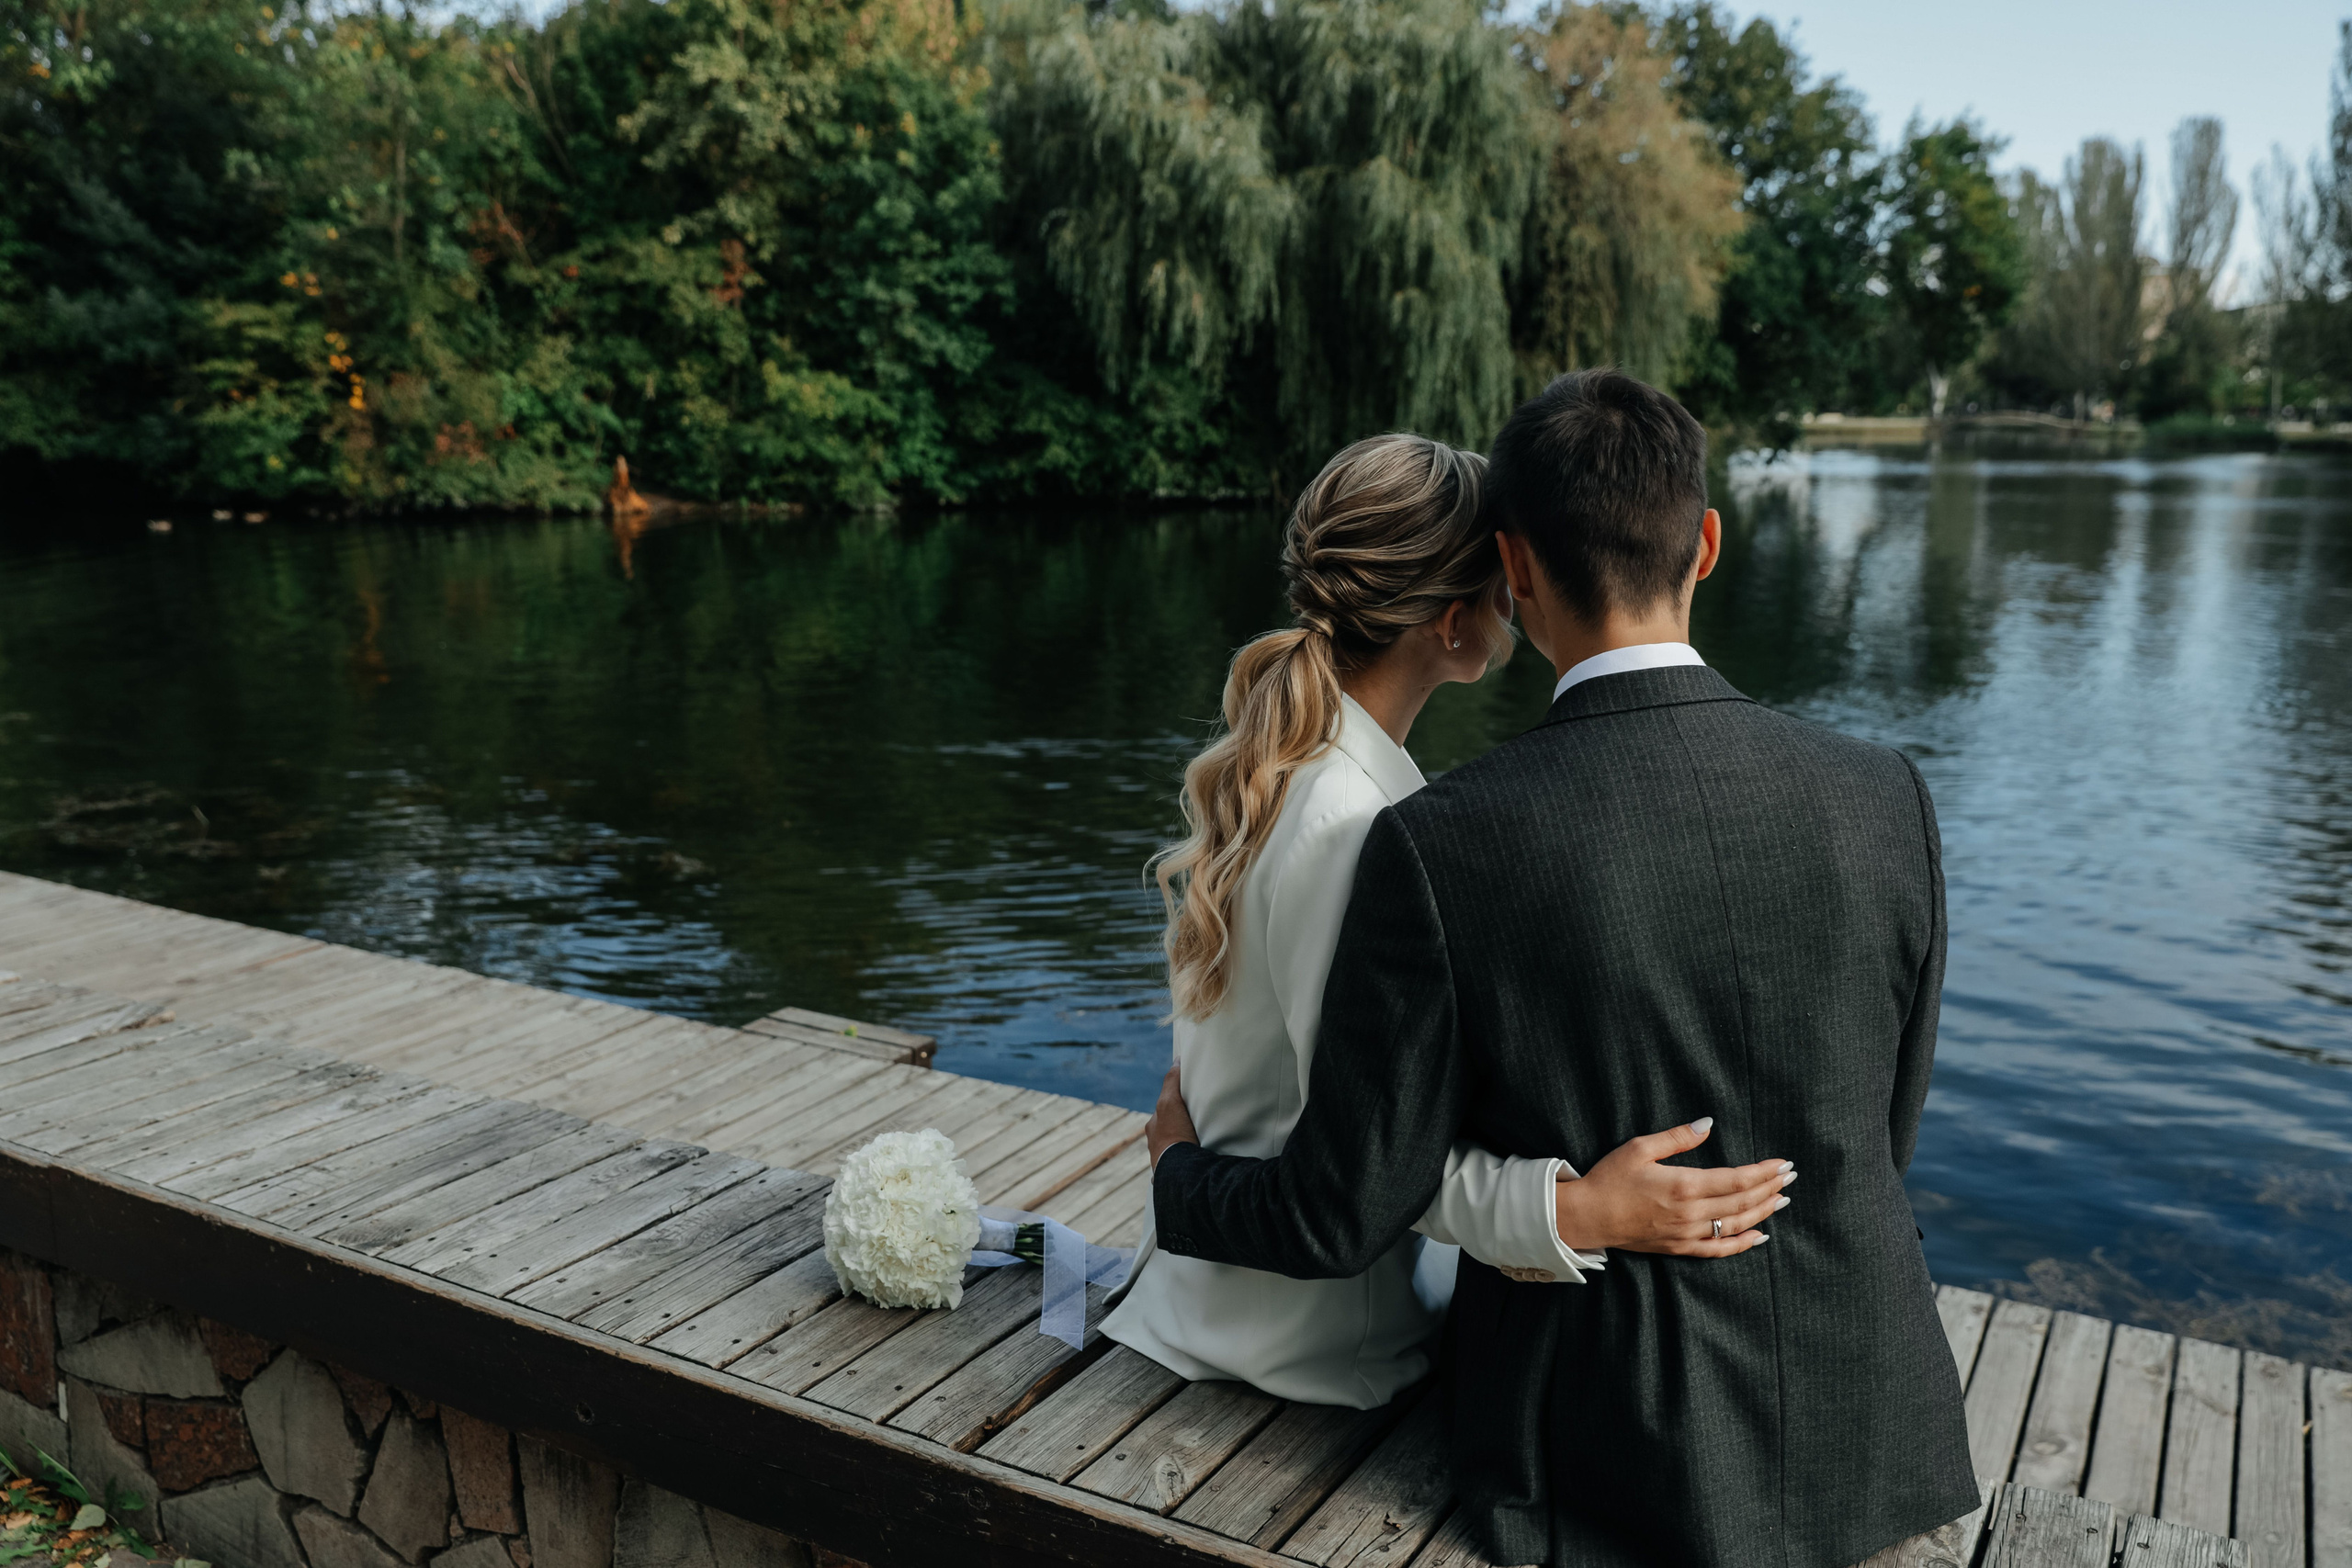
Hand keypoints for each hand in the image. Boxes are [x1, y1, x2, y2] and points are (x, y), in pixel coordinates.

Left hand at [1146, 1063, 1198, 1167]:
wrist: (1178, 1171)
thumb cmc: (1173, 1135)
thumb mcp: (1171, 1102)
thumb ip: (1172, 1081)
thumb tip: (1177, 1060)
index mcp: (1153, 1128)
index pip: (1165, 1110)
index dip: (1176, 1104)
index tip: (1189, 1103)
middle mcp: (1156, 1144)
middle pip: (1169, 1129)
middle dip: (1180, 1125)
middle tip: (1197, 1123)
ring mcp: (1165, 1161)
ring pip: (1176, 1146)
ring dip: (1185, 1143)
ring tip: (1201, 1142)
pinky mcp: (1176, 1174)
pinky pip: (1183, 1162)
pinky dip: (1189, 1159)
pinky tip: (1199, 1159)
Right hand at [1553, 1118, 1791, 1257]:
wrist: (1587, 1216)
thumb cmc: (1610, 1178)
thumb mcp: (1640, 1147)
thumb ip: (1677, 1137)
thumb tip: (1708, 1123)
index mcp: (1684, 1184)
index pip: (1737, 1179)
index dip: (1764, 1172)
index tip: (1782, 1164)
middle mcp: (1691, 1213)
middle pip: (1742, 1201)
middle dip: (1770, 1188)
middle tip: (1791, 1176)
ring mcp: (1687, 1234)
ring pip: (1736, 1225)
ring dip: (1763, 1212)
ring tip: (1782, 1200)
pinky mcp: (1679, 1248)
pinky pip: (1719, 1250)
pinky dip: (1742, 1244)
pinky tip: (1760, 1236)